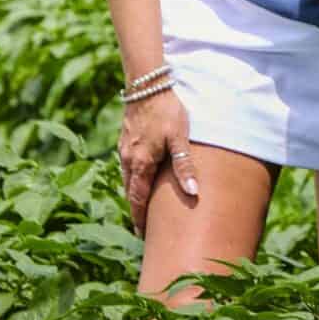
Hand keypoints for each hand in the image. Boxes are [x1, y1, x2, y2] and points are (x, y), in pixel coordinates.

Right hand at [118, 90, 199, 234]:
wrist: (147, 84)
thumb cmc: (166, 111)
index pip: (138, 200)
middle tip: (144, 228)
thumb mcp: (179, 138)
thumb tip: (193, 192)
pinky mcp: (125, 138)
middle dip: (136, 210)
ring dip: (134, 194)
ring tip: (143, 207)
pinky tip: (142, 177)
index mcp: (141, 164)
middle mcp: (128, 160)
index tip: (143, 235)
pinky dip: (133, 178)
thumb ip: (185, 165)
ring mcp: (124, 149)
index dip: (140, 219)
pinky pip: (128, 165)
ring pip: (128, 179)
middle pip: (131, 192)